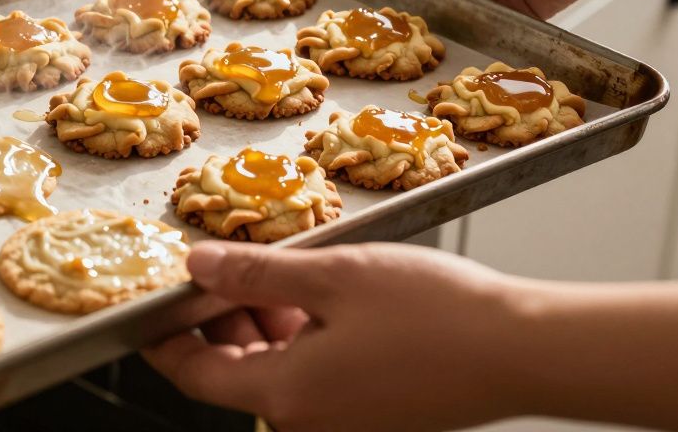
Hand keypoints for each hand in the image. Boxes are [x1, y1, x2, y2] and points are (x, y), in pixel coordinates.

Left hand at [143, 242, 527, 431]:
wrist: (524, 351)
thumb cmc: (436, 315)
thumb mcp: (331, 276)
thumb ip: (253, 274)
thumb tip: (196, 267)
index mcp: (284, 395)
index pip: (193, 372)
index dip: (164, 332)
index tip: (153, 297)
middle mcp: (306, 422)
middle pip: (231, 370)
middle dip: (220, 315)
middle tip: (223, 260)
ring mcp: (340, 422)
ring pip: (273, 369)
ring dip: (263, 320)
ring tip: (277, 266)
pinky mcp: (369, 414)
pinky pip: (312, 375)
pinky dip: (302, 335)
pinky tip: (319, 292)